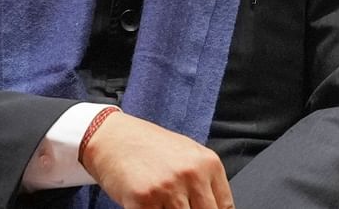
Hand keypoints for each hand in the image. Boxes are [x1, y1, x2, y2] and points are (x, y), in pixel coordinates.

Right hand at [81, 111, 234, 208]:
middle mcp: (192, 175)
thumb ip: (204, 181)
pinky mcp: (144, 201)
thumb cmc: (150, 147)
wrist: (113, 137)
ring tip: (164, 205)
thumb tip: (215, 207)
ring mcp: (168, 188)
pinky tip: (150, 207)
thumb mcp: (187, 155)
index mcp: (208, 163)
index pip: (225, 207)